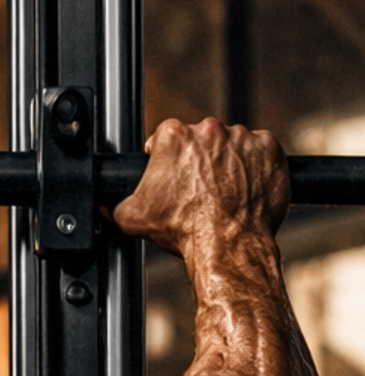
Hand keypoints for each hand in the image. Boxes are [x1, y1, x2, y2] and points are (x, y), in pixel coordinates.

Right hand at [114, 115, 288, 256]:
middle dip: (198, 160)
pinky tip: (244, 188)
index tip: (173, 179)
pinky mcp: (269, 149)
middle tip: (198, 190)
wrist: (226, 245)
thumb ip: (116, 202)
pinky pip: (260, 151)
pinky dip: (255, 166)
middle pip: (200, 139)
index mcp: (174, 136)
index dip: (167, 161)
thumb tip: (106, 202)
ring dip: (227, 163)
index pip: (166, 139)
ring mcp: (242, 137)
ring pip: (231, 144)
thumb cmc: (185, 230)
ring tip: (222, 193)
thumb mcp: (133, 218)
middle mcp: (208, 130)